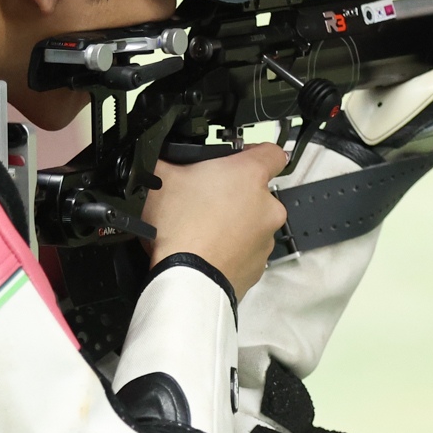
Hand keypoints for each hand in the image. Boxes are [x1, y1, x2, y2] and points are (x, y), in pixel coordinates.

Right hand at [144, 144, 288, 298]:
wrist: (186, 280)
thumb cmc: (180, 228)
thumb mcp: (161, 177)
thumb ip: (169, 159)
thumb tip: (162, 157)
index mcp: (250, 175)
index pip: (272, 152)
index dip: (252, 152)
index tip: (236, 158)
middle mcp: (268, 206)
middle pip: (258, 191)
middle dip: (234, 193)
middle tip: (204, 199)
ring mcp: (266, 239)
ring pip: (253, 222)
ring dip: (234, 222)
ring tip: (202, 228)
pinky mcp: (258, 266)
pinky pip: (247, 250)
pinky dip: (231, 248)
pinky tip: (207, 249)